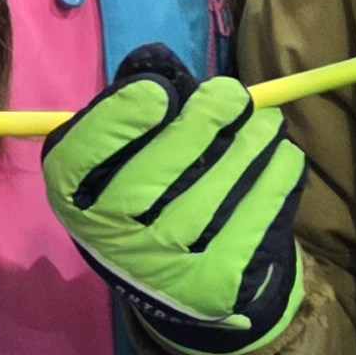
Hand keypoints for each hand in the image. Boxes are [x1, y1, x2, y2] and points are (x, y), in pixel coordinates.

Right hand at [47, 43, 304, 352]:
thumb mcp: (118, 161)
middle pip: (169, 157)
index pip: (84, 150)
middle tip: (232, 95)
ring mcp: (170, 263)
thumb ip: (129, 108)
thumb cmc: (148, 200)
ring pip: (229, 172)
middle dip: (212, 113)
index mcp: (75, 199)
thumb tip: (157, 62)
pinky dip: (280, 168)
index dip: (124, 114)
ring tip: (263, 124)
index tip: (161, 91)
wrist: (184, 291)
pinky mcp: (222, 279)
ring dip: (256, 136)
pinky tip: (277, 157)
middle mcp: (115, 237)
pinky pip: (266, 200)